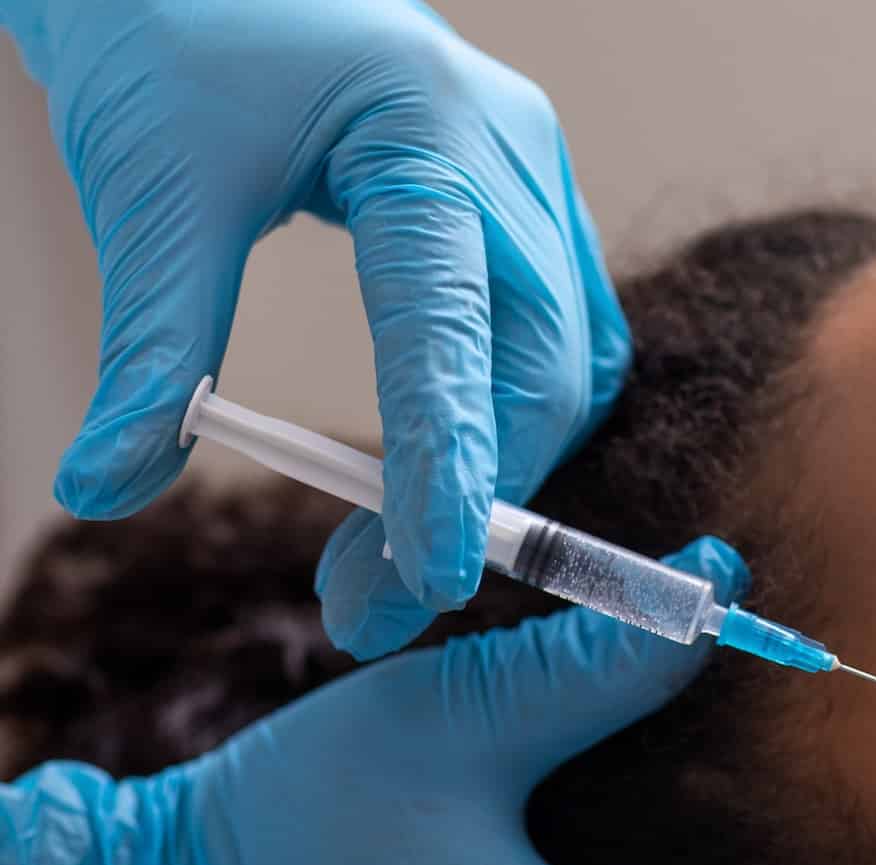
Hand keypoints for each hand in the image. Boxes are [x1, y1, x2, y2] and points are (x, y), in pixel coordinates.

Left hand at [7, 0, 628, 657]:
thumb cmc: (169, 36)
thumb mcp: (152, 192)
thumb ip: (151, 351)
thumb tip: (108, 486)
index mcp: (427, 132)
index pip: (454, 334)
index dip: (448, 469)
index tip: (423, 582)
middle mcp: (511, 154)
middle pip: (539, 369)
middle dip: (475, 497)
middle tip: (374, 601)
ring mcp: (535, 175)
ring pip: (570, 364)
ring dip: (505, 466)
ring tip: (403, 551)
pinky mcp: (528, 199)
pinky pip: (566, 334)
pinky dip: (521, 413)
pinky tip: (461, 466)